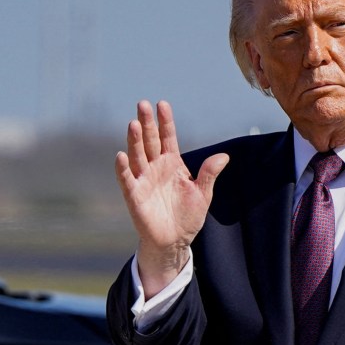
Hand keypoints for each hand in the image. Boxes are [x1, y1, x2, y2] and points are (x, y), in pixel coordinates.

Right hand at [115, 100, 227, 295]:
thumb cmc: (188, 216)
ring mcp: (144, 180)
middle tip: (142, 104)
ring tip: (133, 123)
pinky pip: (127, 179)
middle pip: (150, 141)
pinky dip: (123, 168)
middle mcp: (155, 167)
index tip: (162, 104)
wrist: (175, 241)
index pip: (167, 137)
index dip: (165, 122)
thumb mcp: (203, 194)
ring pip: (138, 156)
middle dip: (146, 123)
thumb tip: (224, 156)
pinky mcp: (134, 195)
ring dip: (135, 140)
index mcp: (172, 164)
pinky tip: (121, 155)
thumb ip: (209, 174)